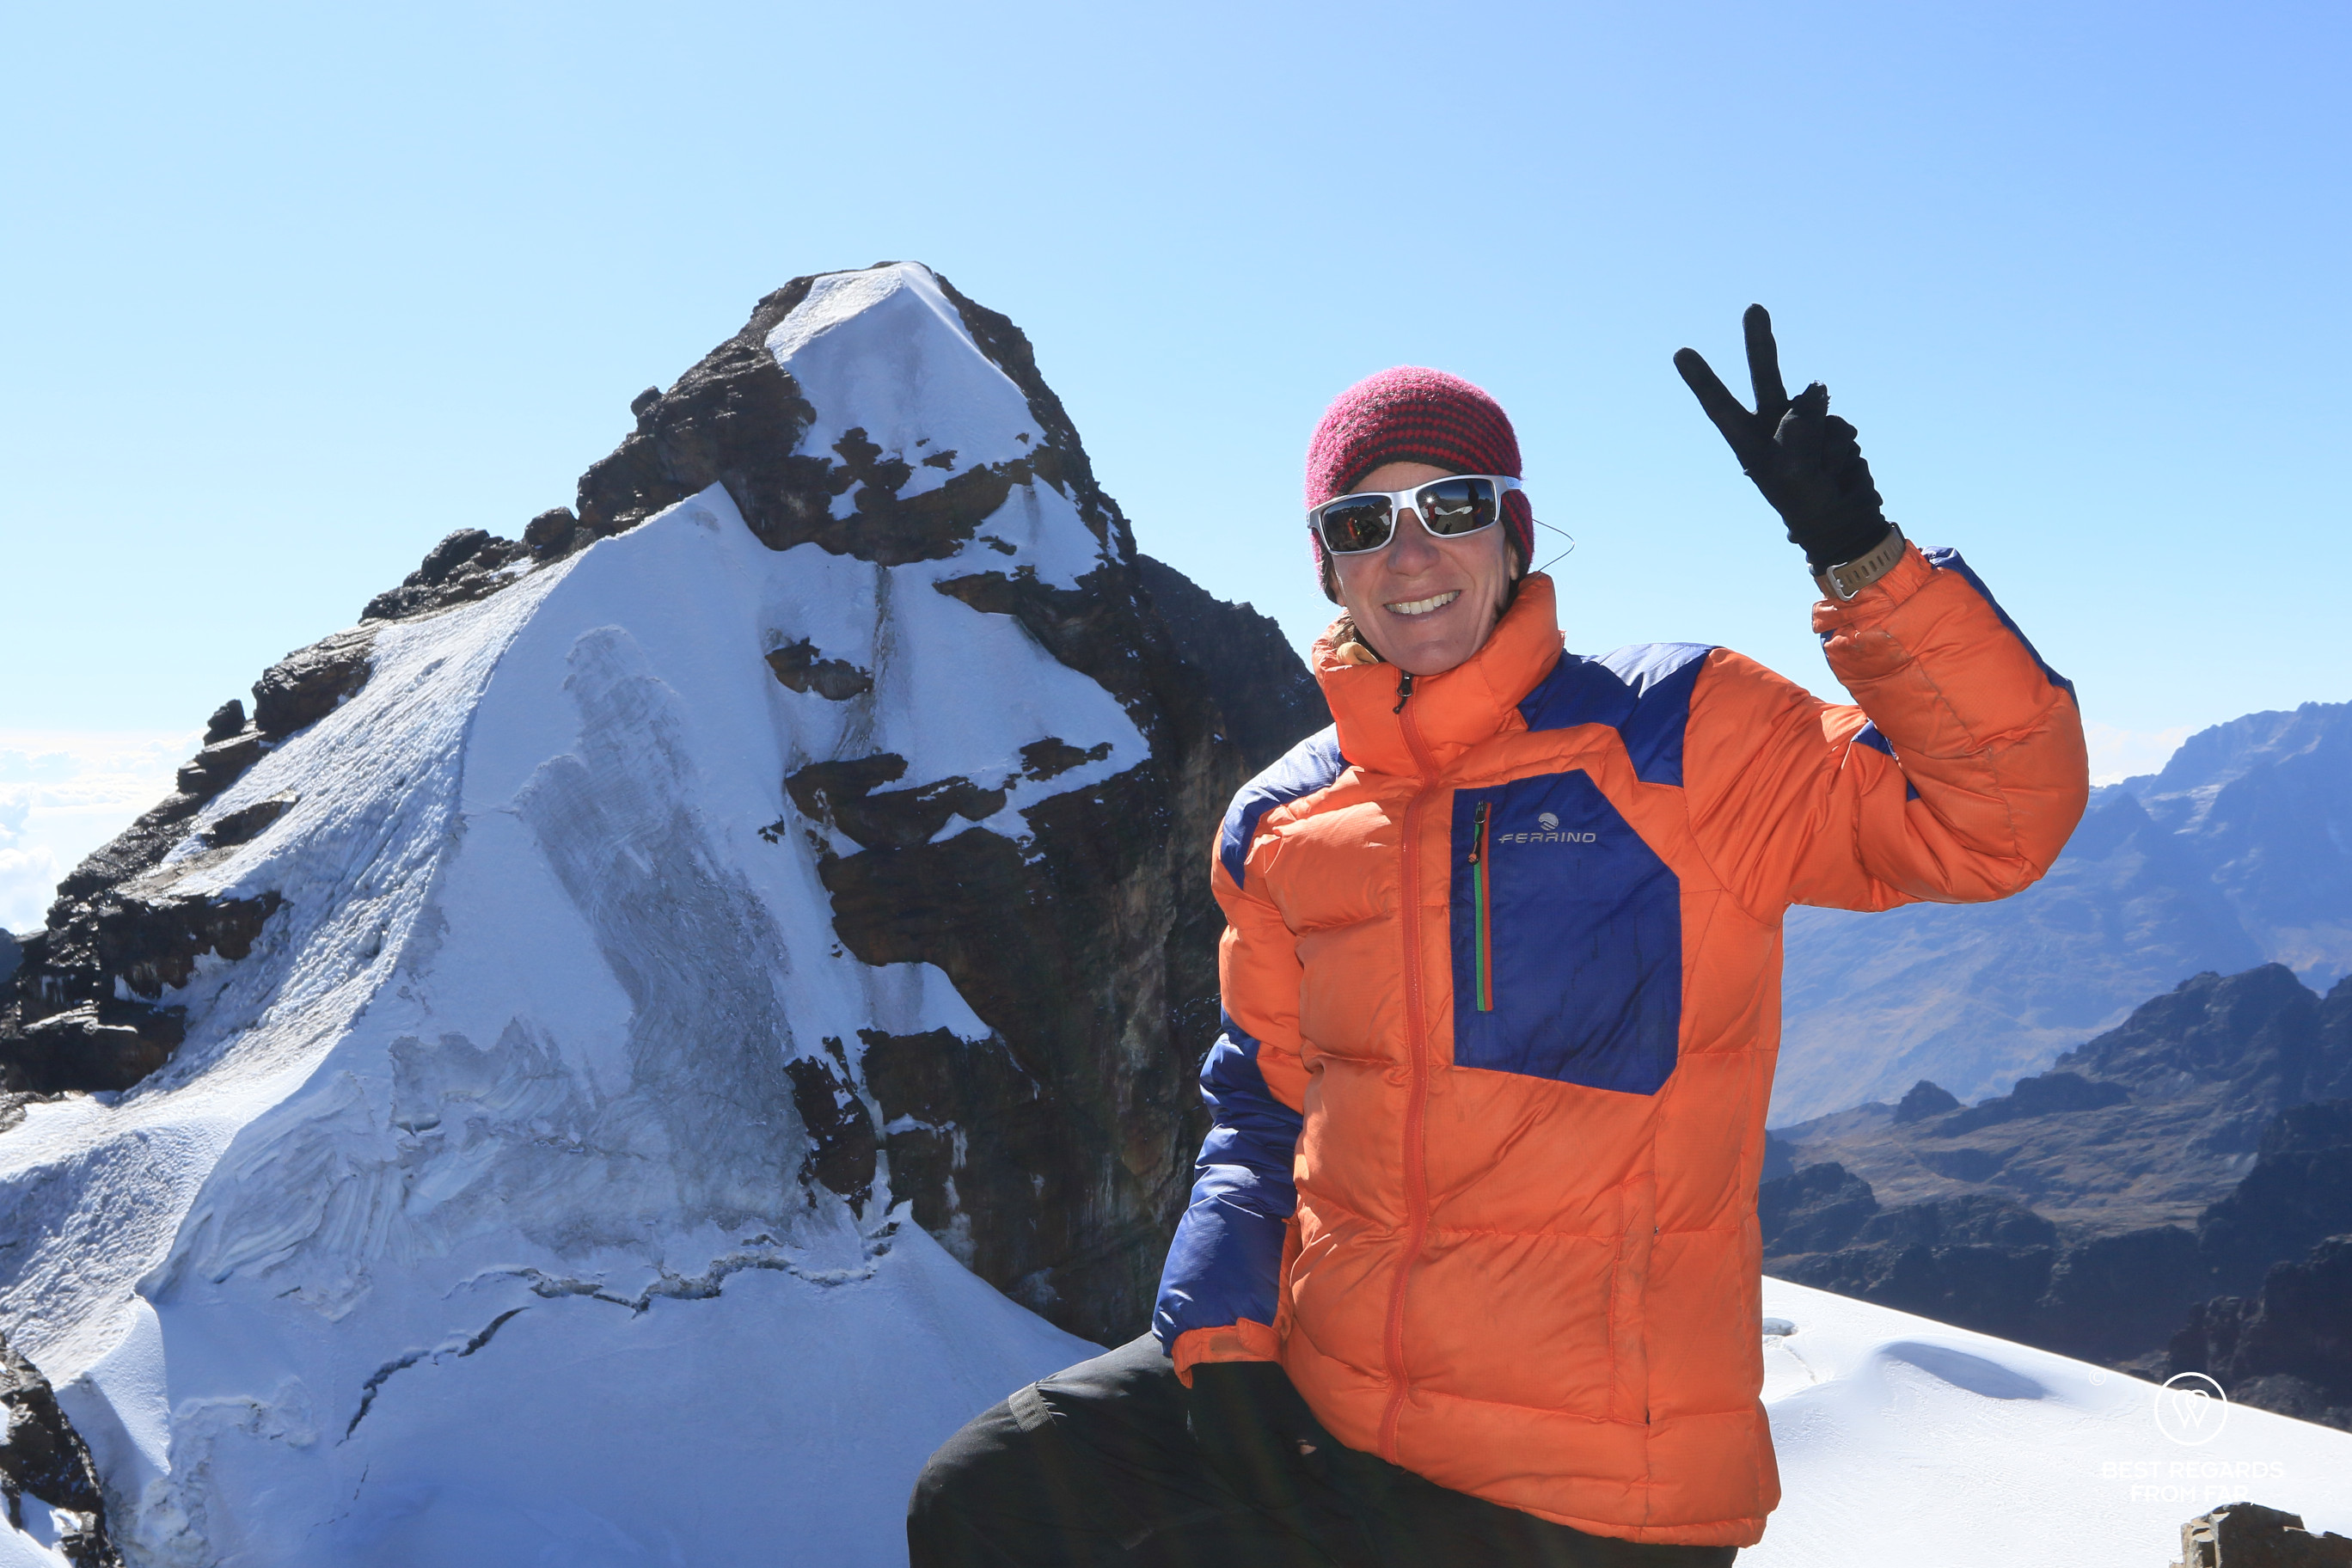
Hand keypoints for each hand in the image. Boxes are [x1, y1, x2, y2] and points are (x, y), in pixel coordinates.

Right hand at [1184, 1360, 1333, 1510]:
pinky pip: (1222, 1465)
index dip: (1294, 1495)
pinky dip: (1237, 1464)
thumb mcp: (1294, 1412)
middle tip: (1288, 1470)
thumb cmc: (1263, 1381)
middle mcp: (1227, 1462)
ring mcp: (1210, 1452)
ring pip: (1236, 1482)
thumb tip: (1319, 1472)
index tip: (1304, 1481)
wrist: (1222, 1353)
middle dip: (1273, 1489)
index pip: (1276, 1498)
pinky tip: (1246, 1442)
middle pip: (1254, 1495)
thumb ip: (1309, 1446)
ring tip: (1269, 1457)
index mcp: (1252, 1457)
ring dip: (1254, 1478)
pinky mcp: (1201, 1441)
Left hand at [1674, 305, 1893, 569]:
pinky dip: (1843, 444)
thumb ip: (1800, 427)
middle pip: (1765, 377)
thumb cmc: (1806, 503)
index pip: (1719, 406)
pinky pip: (1840, 424)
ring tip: (1822, 472)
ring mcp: (1804, 424)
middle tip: (1753, 308)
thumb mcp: (1793, 471)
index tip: (1680, 353)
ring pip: (1816, 410)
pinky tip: (1839, 466)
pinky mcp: (1831, 426)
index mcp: (1747, 441)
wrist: (1843, 520)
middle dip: (1761, 342)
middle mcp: (1772, 426)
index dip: (1702, 380)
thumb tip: (1815, 388)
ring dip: (1825, 441)